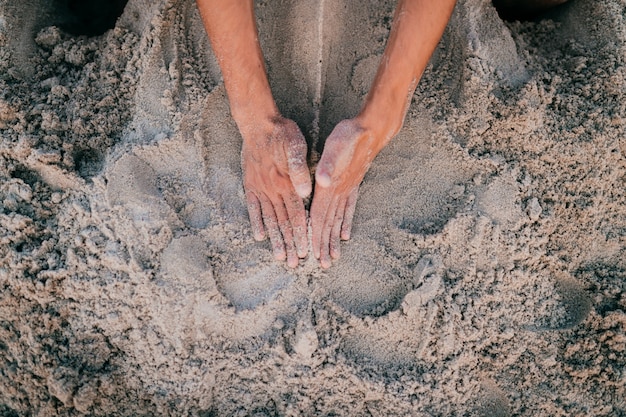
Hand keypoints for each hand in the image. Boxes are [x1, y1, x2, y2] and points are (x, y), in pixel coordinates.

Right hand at [241, 117, 311, 267]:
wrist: (257, 123)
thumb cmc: (282, 133)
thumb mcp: (297, 145)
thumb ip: (301, 169)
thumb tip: (306, 191)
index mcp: (287, 183)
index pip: (297, 214)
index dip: (301, 234)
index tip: (305, 251)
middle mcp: (273, 190)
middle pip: (283, 222)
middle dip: (289, 244)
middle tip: (294, 263)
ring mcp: (260, 189)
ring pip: (269, 219)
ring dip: (275, 239)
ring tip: (279, 256)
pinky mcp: (251, 184)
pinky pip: (253, 208)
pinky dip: (257, 222)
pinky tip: (260, 236)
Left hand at [310, 119, 381, 267]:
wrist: (372, 129)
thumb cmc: (351, 135)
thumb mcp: (336, 145)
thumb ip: (328, 163)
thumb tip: (322, 180)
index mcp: (331, 186)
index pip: (321, 216)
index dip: (316, 235)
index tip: (312, 254)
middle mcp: (340, 192)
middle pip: (330, 223)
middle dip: (325, 244)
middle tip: (323, 265)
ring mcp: (348, 190)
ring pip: (339, 220)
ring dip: (335, 239)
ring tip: (333, 257)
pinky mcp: (353, 185)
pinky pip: (349, 209)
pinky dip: (346, 223)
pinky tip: (346, 234)